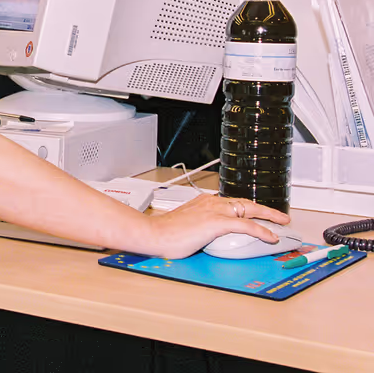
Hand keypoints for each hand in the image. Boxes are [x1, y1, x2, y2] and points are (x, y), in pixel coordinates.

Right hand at [139, 194, 291, 258]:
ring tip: (282, 223)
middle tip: (281, 216)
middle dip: (266, 210)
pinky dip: (261, 230)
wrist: (154, 234)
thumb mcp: (187, 226)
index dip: (249, 209)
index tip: (258, 214)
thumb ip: (201, 227)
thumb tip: (207, 236)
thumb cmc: (165, 233)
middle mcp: (211, 203)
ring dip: (269, 216)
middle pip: (246, 203)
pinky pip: (246, 225)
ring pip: (250, 210)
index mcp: (203, 202)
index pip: (233, 203)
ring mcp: (215, 211)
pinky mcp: (217, 222)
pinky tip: (270, 236)